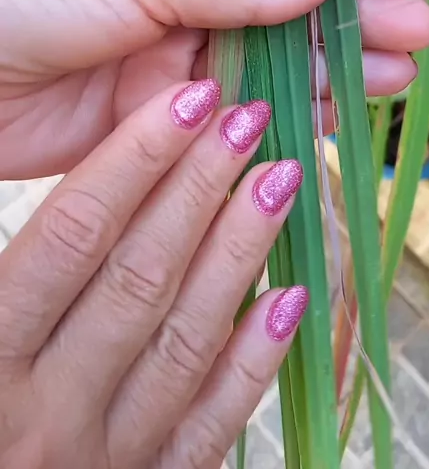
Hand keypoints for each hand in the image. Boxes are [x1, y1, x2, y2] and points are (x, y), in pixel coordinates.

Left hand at [0, 0, 428, 178]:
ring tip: (393, 81)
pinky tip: (328, 125)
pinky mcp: (157, 128)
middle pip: (285, 17)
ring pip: (269, 73)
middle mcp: (185, 6)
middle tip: (417, 36)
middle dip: (351, 23)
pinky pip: (231, 128)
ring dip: (330, 77)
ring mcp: (174, 70)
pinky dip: (278, 128)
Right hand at [0, 78, 307, 468]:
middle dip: (200, 187)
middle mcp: (47, 411)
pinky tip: (294, 296)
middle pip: (139, 274)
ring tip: (281, 178)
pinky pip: (212, 422)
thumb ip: (15, 268)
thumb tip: (87, 192)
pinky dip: (255, 359)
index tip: (188, 101)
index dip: (135, 158)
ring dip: (240, 251)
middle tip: (248, 119)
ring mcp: (105, 457)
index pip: (73, 234)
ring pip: (186, 337)